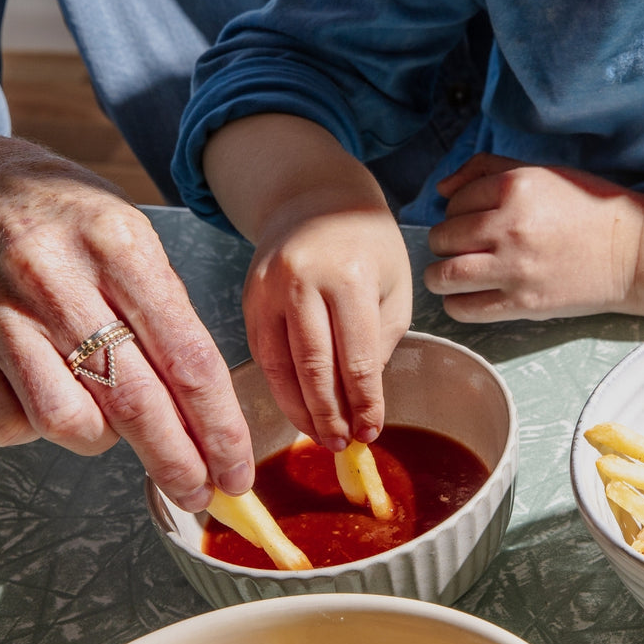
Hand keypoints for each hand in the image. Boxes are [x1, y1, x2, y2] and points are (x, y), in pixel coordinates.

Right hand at [0, 96, 251, 509]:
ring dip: (102, 438)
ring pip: (65, 420)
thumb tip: (207, 415)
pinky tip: (49, 395)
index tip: (236, 466)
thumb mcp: (134, 240)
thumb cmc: (70, 227)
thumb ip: (170, 316)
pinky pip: (6, 424)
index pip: (186, 355)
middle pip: (132, 398)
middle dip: (175, 459)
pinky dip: (37, 428)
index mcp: (116, 244)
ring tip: (109, 415)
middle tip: (198, 490)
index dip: (218, 424)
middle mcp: (52, 276)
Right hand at [242, 200, 412, 450]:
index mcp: (349, 275)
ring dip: (300, 409)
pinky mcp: (248, 297)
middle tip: (342, 444)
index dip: (364, 403)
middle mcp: (301, 279)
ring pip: (280, 366)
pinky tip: (297, 406)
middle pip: (312, 367)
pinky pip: (262, 353)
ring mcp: (268, 287)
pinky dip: (279, 386)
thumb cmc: (366, 244)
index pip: (357, 358)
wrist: (317, 199)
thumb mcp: (394, 287)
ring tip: (320, 435)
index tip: (370, 432)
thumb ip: (381, 343)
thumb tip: (360, 401)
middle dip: (329, 415)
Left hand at [424, 154, 643, 319]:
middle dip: (445, 241)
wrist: (632, 251)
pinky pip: (464, 308)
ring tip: (453, 272)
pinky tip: (467, 295)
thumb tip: (440, 189)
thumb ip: (486, 169)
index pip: (453, 201)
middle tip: (462, 246)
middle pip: (442, 237)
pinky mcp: (523, 303)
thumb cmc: (585, 208)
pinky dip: (455, 303)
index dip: (456, 211)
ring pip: (443, 275)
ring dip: (440, 274)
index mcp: (515, 188)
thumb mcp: (540, 172)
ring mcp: (515, 268)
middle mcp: (510, 227)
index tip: (472, 219)